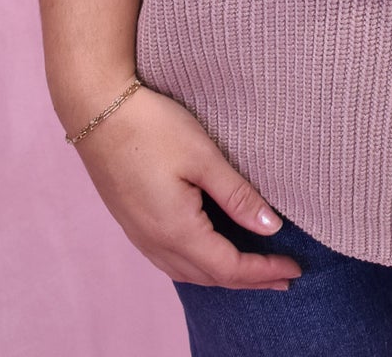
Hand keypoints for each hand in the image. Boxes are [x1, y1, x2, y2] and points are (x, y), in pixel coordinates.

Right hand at [71, 84, 301, 288]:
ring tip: (254, 271)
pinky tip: (209, 255)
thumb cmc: (152, 127)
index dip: (264, 271)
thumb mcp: (203, 156)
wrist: (96, 111)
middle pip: (211, 277)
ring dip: (224, 276)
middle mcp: (156, 243)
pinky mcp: (133, 222)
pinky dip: (200, 266)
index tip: (295, 269)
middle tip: (284, 276)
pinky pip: (172, 261)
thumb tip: (271, 228)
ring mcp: (141, 236)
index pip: (229, 268)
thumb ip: (237, 195)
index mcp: (176, 230)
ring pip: (189, 273)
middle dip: (250, 280)